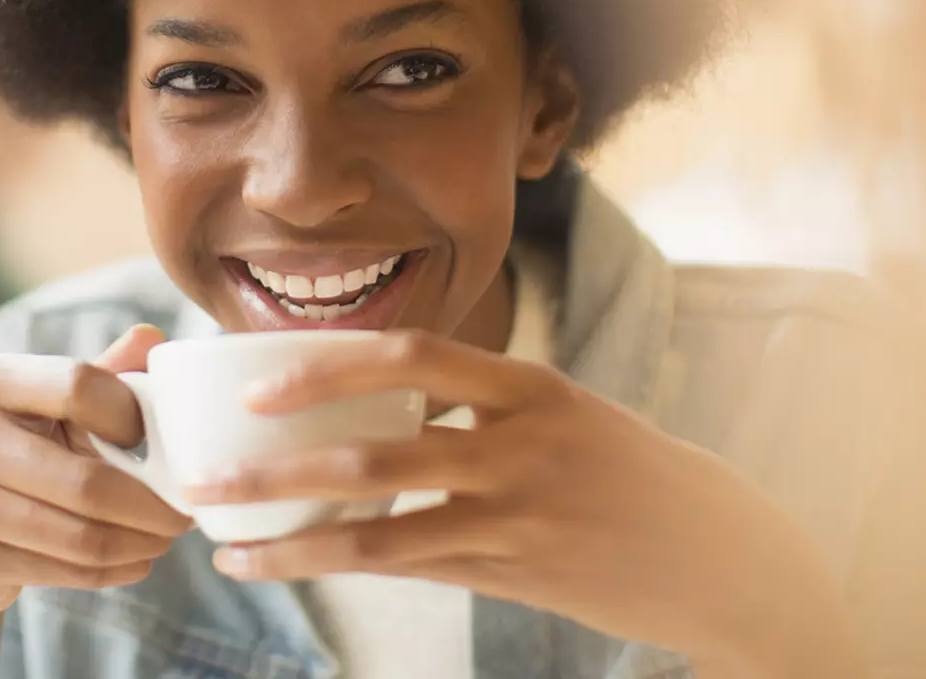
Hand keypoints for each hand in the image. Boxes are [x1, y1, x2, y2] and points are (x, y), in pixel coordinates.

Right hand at [0, 325, 193, 625]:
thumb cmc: (15, 461)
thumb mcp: (48, 411)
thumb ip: (100, 377)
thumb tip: (151, 337)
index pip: (78, 385)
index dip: (131, 416)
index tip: (160, 443)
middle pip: (85, 480)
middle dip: (153, 505)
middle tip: (186, 515)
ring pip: (79, 534)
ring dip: (139, 543)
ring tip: (165, 540)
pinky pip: (62, 570)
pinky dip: (113, 571)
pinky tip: (137, 563)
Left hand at [180, 329, 861, 676]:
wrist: (716, 552)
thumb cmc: (621, 471)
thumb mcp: (561, 413)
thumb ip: (481, 403)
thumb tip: (376, 394)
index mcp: (527, 384)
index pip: (413, 353)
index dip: (328, 365)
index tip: (260, 382)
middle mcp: (521, 444)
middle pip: (378, 448)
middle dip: (280, 462)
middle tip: (209, 470)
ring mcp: (518, 515)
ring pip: (382, 524)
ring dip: (291, 531)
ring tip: (222, 533)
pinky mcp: (515, 572)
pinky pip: (409, 566)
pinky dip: (337, 565)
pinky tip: (280, 564)